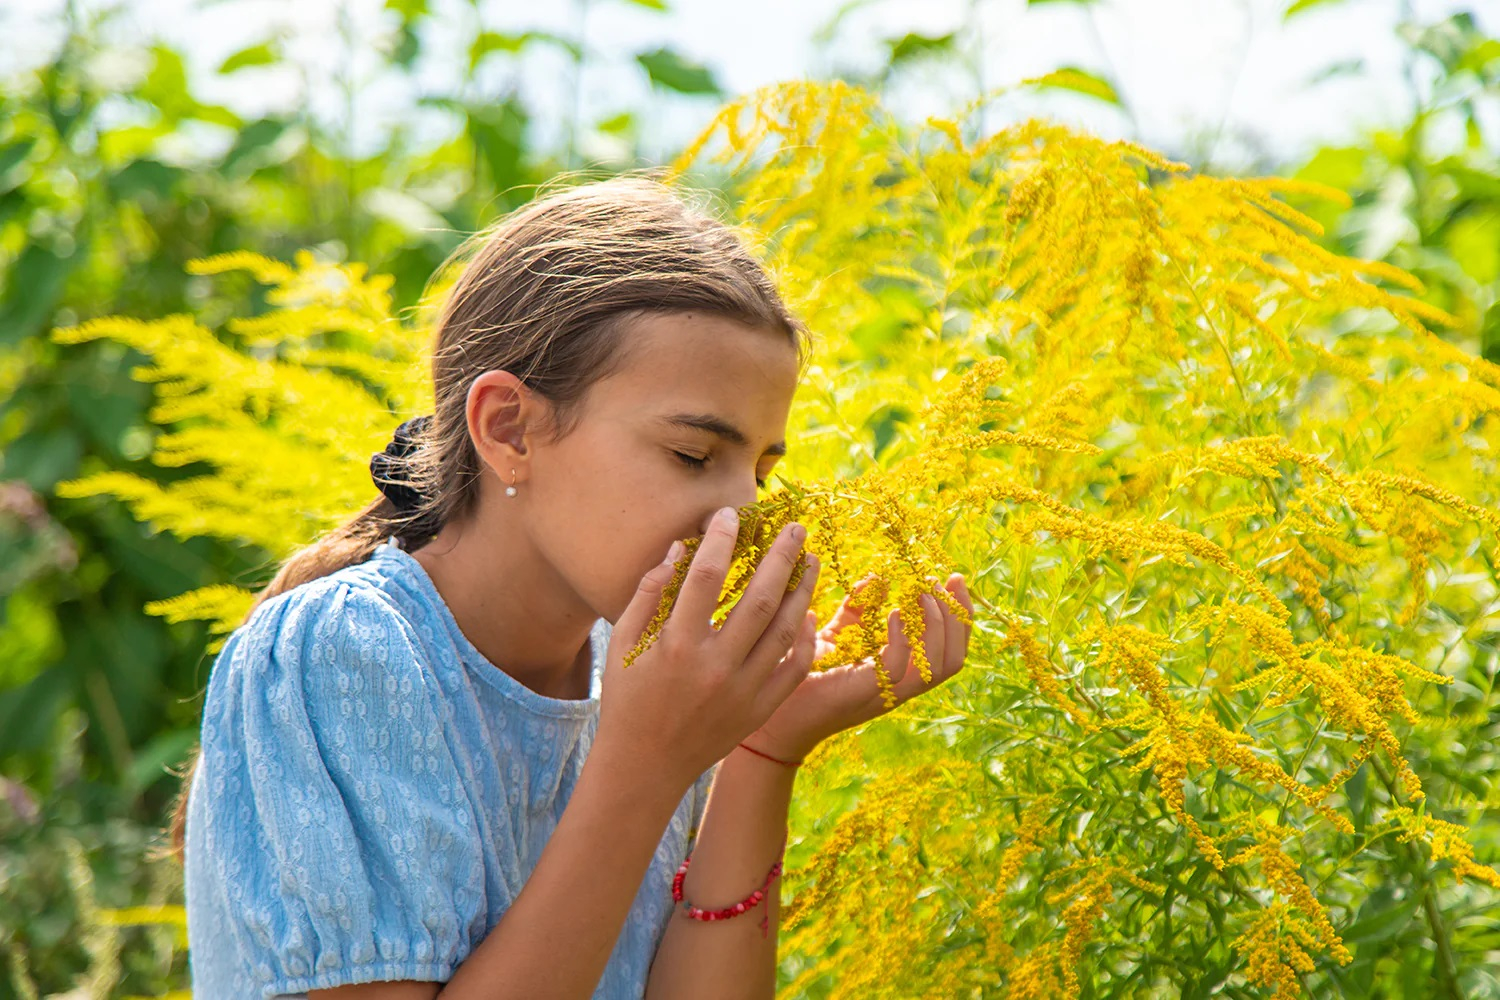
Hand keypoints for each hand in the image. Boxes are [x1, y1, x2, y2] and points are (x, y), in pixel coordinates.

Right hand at [597, 507, 821, 792]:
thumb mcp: (622, 644)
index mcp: (676, 646)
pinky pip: (793, 667)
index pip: (706, 578)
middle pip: (759, 598)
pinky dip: (804, 637)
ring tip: (811, 560)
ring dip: (802, 590)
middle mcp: (714, 667)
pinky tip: (806, 612)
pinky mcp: (759, 710)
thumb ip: (648, 594)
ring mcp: (742, 691)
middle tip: (796, 527)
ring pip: (784, 629)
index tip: (731, 514)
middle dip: (781, 556)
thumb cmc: (628, 700)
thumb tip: (679, 549)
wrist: (645, 767)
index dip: (721, 540)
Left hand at [742, 572, 974, 763]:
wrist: (770, 713)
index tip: (954, 578)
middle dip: (957, 616)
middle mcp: (900, 686)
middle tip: (942, 581)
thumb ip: (858, 610)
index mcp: (900, 673)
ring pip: (938, 666)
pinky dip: (904, 638)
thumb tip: (877, 578)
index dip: (959, 615)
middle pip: (953, 659)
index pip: (949, 650)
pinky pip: (899, 667)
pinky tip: (893, 612)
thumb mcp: (836, 635)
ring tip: (921, 593)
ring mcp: (885, 692)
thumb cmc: (803, 674)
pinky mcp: (863, 691)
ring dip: (938, 625)